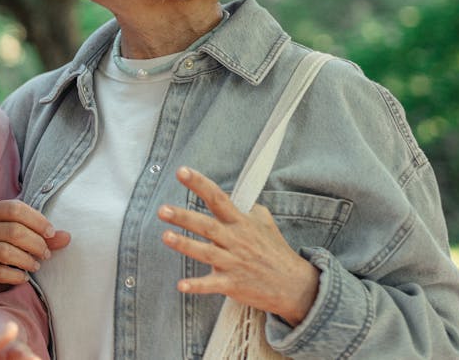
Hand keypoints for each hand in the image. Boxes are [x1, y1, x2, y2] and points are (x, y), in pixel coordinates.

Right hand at [0, 199, 70, 289]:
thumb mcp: (15, 235)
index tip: (51, 233)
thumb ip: (40, 235)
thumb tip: (67, 237)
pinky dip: (15, 275)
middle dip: (36, 243)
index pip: (14, 208)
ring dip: (27, 260)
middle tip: (46, 253)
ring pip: (5, 251)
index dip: (37, 220)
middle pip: (13, 231)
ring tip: (36, 265)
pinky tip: (23, 277)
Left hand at [157, 167, 319, 325]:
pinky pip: (212, 285)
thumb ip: (249, 209)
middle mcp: (235, 240)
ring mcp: (233, 263)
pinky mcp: (233, 284)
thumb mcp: (266, 224)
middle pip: (207, 226)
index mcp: (241, 223)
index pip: (218, 198)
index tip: (181, 172)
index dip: (199, 184)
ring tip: (165, 236)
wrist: (296, 286)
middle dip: (184, 217)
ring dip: (185, 245)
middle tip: (162, 210)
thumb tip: (237, 197)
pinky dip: (196, 286)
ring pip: (206, 252)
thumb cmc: (276, 253)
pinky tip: (180, 286)